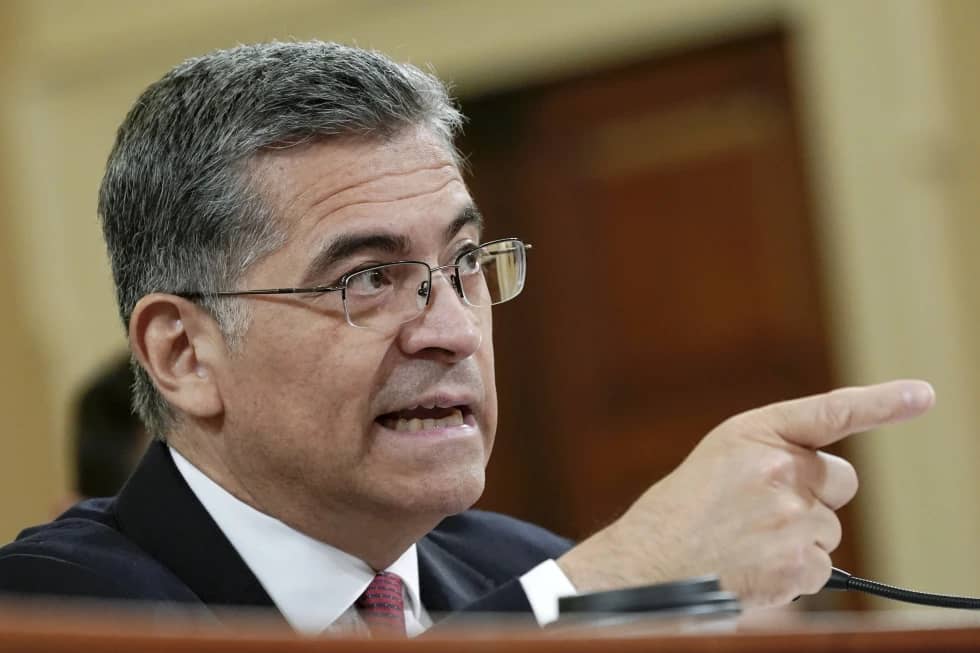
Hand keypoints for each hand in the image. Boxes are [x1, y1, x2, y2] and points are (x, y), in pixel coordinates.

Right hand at [557, 380, 934, 607]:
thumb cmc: (683, 512)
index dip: (882, 402)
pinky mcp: (798, 564)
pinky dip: (795, 572)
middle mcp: (778, 470)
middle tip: (767, 511)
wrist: (650, 565)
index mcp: (754, 433)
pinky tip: (754, 567)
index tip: (923, 395)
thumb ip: (774, 455)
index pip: (830, 411)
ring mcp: (791, 518)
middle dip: (818, 495)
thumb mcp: (721, 460)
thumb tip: (832, 481)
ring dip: (800, 539)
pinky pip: (822, 567)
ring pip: (829, 528)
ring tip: (747, 543)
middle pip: (840, 481)